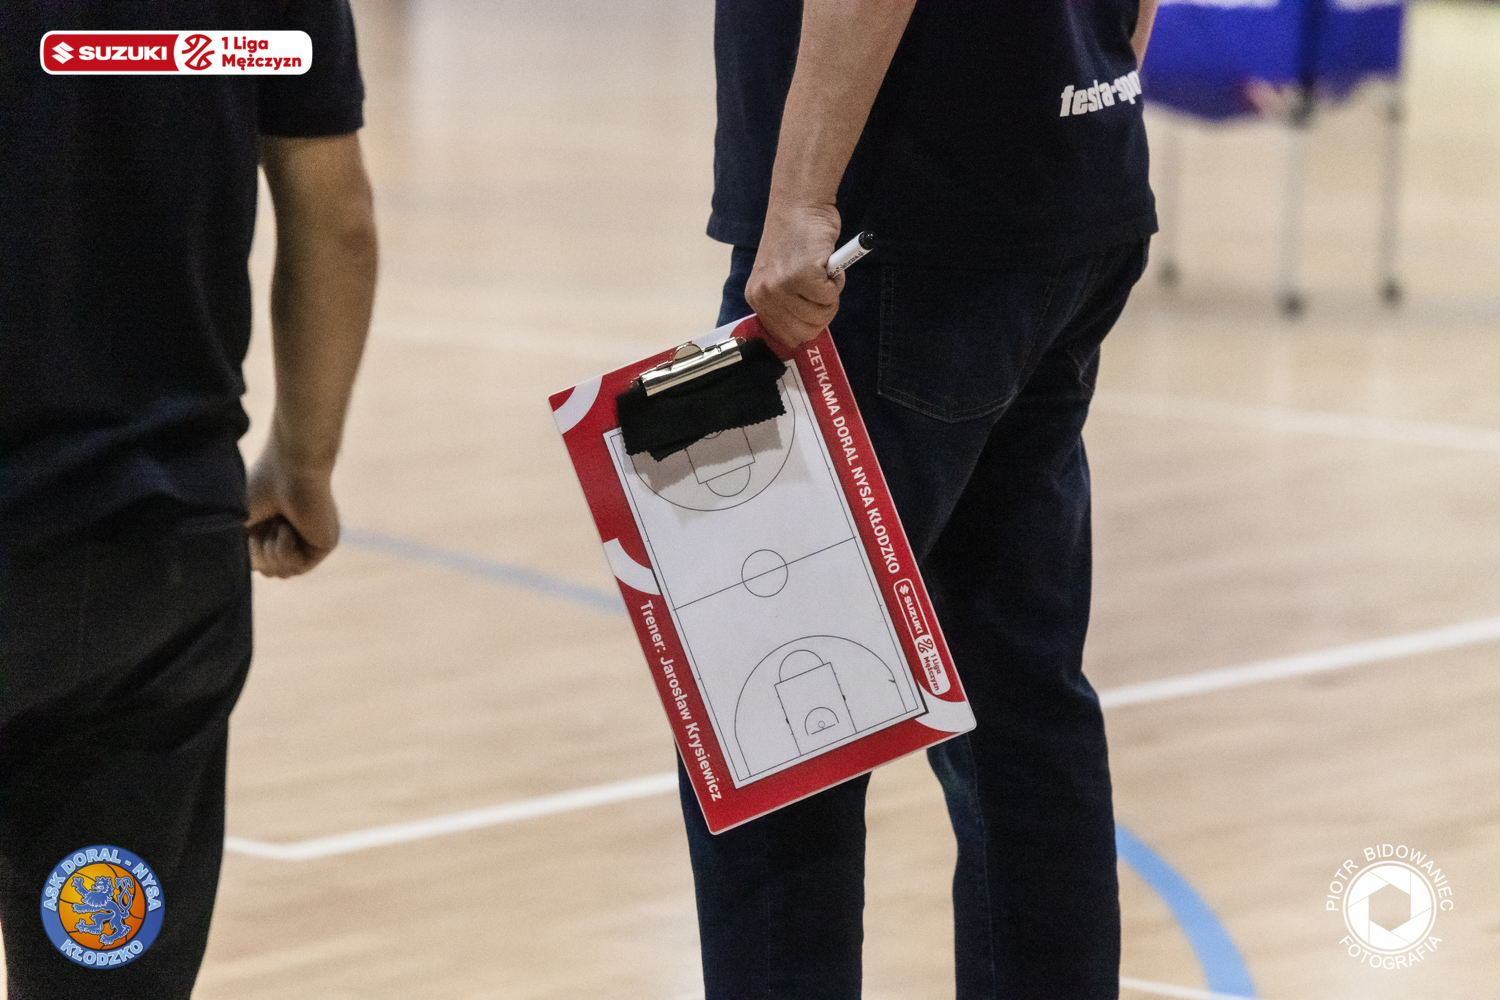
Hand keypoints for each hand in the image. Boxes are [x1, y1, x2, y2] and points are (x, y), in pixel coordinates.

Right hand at [245, 433, 339, 577]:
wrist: (289, 469)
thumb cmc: (261, 486)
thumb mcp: (240, 525)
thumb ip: (241, 551)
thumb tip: (240, 574)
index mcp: (275, 530)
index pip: (257, 561)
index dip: (247, 548)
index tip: (250, 525)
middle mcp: (295, 537)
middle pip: (268, 571)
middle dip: (257, 550)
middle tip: (264, 522)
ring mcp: (310, 542)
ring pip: (281, 573)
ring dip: (270, 550)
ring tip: (277, 523)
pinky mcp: (325, 545)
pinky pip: (298, 568)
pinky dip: (285, 549)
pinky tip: (288, 527)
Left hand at [745, 202, 844, 351]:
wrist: (800, 206)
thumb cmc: (794, 240)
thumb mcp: (778, 277)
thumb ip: (786, 304)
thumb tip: (806, 332)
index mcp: (756, 299)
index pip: (786, 336)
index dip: (807, 326)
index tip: (814, 308)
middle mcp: (765, 296)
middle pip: (805, 331)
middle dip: (822, 313)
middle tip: (822, 289)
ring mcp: (782, 287)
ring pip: (820, 315)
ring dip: (830, 295)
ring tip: (821, 272)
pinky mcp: (803, 276)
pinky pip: (830, 296)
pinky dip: (837, 281)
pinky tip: (827, 264)